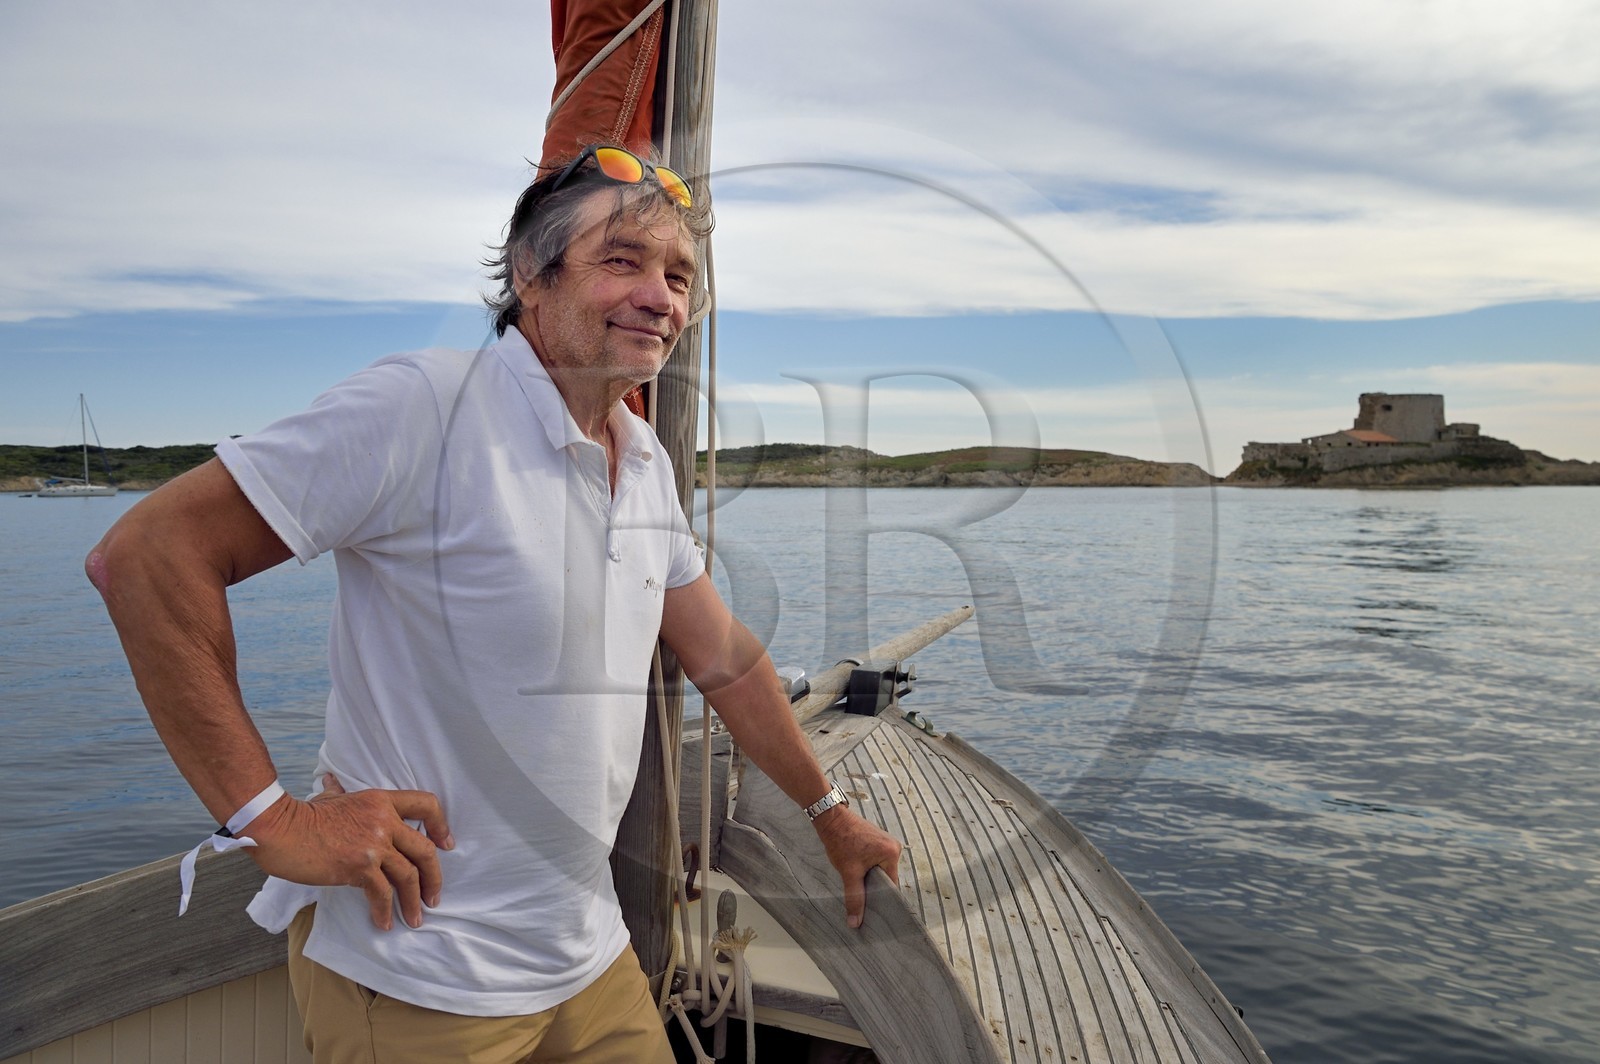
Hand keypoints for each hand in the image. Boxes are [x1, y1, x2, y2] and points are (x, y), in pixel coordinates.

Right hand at [242, 774, 453, 930]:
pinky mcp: (360, 866)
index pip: (426, 805)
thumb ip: (340, 792)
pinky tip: (384, 922)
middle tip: (433, 897)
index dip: (441, 826)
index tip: (446, 845)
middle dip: (434, 877)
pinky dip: (385, 911)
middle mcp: (384, 821)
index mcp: (382, 801)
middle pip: (425, 850)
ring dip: (413, 902)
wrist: (280, 829)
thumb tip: (332, 780)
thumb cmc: (301, 814)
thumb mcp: (330, 796)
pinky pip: (382, 893)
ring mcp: (374, 844)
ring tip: (415, 918)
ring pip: (408, 876)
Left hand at [813, 804, 901, 928]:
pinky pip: (876, 861)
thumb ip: (854, 898)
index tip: (873, 909)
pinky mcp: (878, 841)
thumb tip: (855, 922)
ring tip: (857, 882)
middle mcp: (894, 847)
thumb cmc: (841, 841)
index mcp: (892, 853)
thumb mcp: (849, 873)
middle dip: (873, 886)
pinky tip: (857, 872)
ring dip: (869, 876)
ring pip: (880, 869)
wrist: (830, 818)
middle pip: (886, 877)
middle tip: (862, 898)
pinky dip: (867, 868)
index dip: (881, 897)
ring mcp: (886, 842)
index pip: (891, 885)